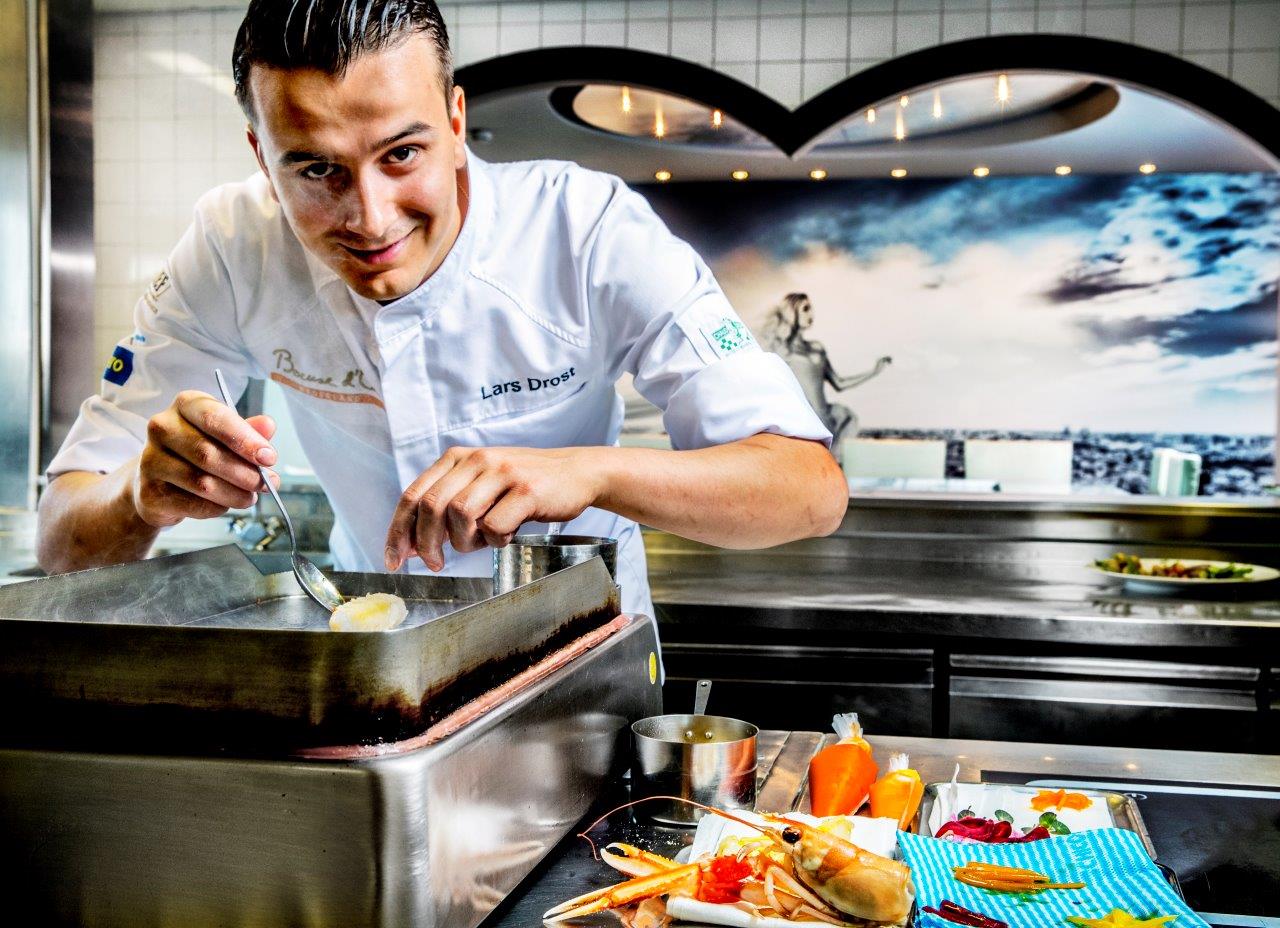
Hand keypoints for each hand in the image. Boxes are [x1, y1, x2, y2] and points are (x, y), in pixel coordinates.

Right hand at [131, 389, 279, 526]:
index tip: (269, 457)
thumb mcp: (225, 436)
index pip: (215, 418)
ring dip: (235, 494)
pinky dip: (217, 507)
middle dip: (246, 473)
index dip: (246, 440)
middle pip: (209, 454)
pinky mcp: (150, 491)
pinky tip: (225, 504)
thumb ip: (248, 431)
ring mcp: (151, 459)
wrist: (158, 482)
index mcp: (186, 405)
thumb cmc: (198, 453)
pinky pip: (194, 504)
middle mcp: (162, 427)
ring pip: (202, 483)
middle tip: (267, 484)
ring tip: (250, 497)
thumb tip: (268, 425)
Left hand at [383, 446, 604, 571]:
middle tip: (435, 564)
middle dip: (426, 543)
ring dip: (464, 541)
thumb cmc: (523, 487)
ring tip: (480, 543)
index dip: (398, 531)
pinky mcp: (526, 489)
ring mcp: (502, 472)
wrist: (575, 474)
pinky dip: (496, 540)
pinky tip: (506, 536)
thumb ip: (448, 508)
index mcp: (458, 458)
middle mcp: (476, 459)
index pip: (413, 495)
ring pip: (460, 515)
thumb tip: (414, 546)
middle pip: (431, 506)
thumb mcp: (481, 487)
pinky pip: (495, 525)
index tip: (394, 559)